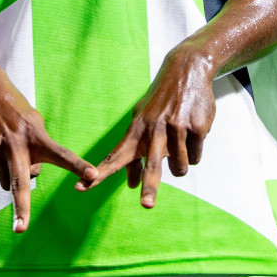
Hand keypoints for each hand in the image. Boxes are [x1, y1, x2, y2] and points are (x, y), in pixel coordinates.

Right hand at [0, 55, 95, 230]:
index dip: (78, 166)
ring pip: (9, 183)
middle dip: (21, 208)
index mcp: (36, 135)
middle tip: (21, 229)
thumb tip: (35, 174)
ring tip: (10, 153)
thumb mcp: (34, 121)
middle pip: (21, 182)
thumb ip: (39, 147)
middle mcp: (16, 145)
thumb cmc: (16, 109)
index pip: (62, 153)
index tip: (95, 176)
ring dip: (14, 177)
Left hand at [79, 44, 216, 208]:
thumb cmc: (159, 103)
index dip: (100, 174)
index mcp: (136, 130)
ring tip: (180, 142)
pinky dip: (194, 151)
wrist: (186, 70)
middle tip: (146, 206)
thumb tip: (129, 185)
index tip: (81, 187)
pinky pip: (195, 157)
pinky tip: (192, 131)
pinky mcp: (196, 127)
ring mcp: (176, 128)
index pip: (115, 156)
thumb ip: (134, 154)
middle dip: (149, 186)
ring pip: (179, 168)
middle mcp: (153, 129)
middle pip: (151, 165)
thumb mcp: (142, 121)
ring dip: (180, 164)